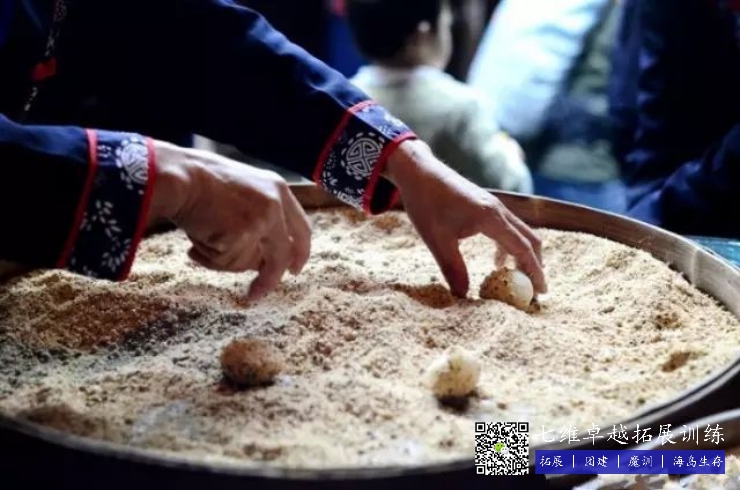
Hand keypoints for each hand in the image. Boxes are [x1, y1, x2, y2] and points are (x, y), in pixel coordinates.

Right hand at [148, 140, 311, 300]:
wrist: (178, 174)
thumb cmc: (199, 181)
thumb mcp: (243, 191)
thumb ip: (260, 218)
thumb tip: (260, 262)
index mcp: (278, 189)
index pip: (301, 228)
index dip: (299, 253)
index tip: (294, 270)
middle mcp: (275, 204)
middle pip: (280, 256)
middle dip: (268, 280)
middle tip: (255, 294)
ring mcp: (260, 220)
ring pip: (247, 262)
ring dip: (222, 258)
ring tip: (202, 237)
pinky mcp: (241, 234)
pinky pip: (226, 261)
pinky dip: (208, 257)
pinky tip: (195, 240)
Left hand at [384, 140, 546, 296]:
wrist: (418, 171)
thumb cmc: (425, 202)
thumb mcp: (436, 239)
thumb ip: (452, 268)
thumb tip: (463, 296)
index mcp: (491, 217)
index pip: (523, 248)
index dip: (534, 272)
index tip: (541, 293)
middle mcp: (499, 210)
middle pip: (530, 239)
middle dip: (536, 265)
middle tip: (534, 291)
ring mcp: (494, 206)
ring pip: (521, 233)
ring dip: (523, 256)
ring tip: (516, 279)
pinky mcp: (487, 205)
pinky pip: (508, 228)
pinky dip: (510, 247)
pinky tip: (497, 261)